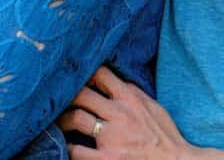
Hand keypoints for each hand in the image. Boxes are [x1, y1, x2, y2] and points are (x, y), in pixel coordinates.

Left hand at [58, 67, 192, 159]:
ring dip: (64, 120)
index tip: (75, 78)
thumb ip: (131, 92)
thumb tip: (112, 79)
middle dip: (67, 95)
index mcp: (130, 98)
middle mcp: (120, 114)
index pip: (100, 74)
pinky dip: (69, 148)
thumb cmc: (164, 135)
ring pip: (76, 117)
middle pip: (81, 93)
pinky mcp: (107, 159)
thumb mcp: (152, 106)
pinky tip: (69, 146)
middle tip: (59, 100)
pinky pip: (78, 151)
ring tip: (61, 122)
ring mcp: (113, 137)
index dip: (84, 73)